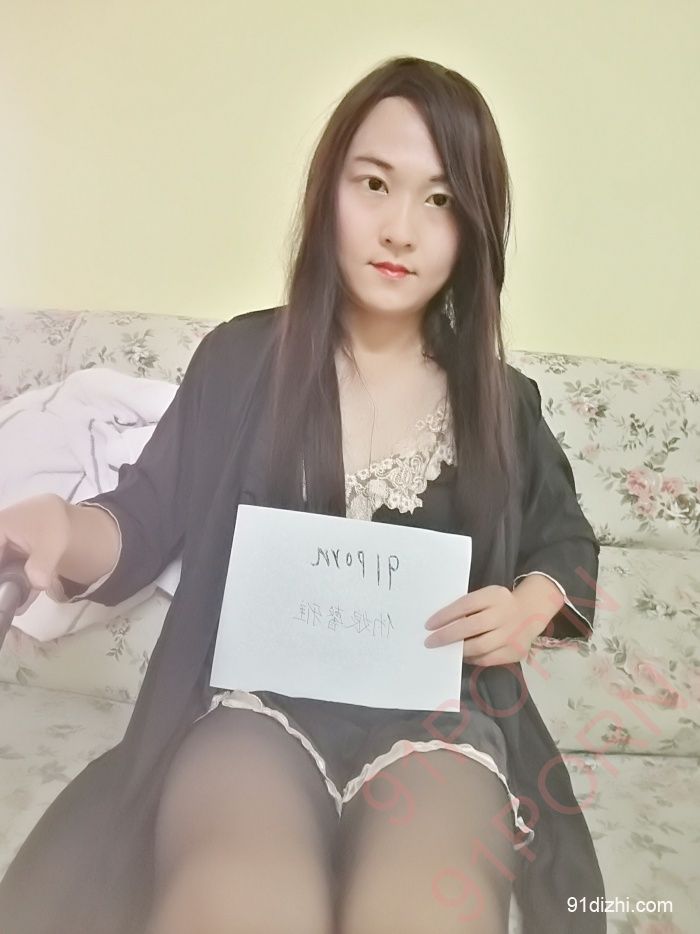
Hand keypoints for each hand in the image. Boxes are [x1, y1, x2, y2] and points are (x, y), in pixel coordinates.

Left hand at [423, 584, 539, 666]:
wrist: (531, 612)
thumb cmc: (499, 604)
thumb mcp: (487, 595)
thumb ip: (468, 606)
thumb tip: (440, 624)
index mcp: (495, 596)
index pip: (465, 605)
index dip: (445, 615)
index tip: (429, 625)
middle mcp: (505, 615)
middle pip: (472, 627)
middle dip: (447, 636)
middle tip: (430, 642)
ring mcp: (512, 635)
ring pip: (479, 647)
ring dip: (458, 650)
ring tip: (446, 650)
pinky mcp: (515, 652)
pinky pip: (488, 659)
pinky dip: (472, 658)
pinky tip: (464, 655)